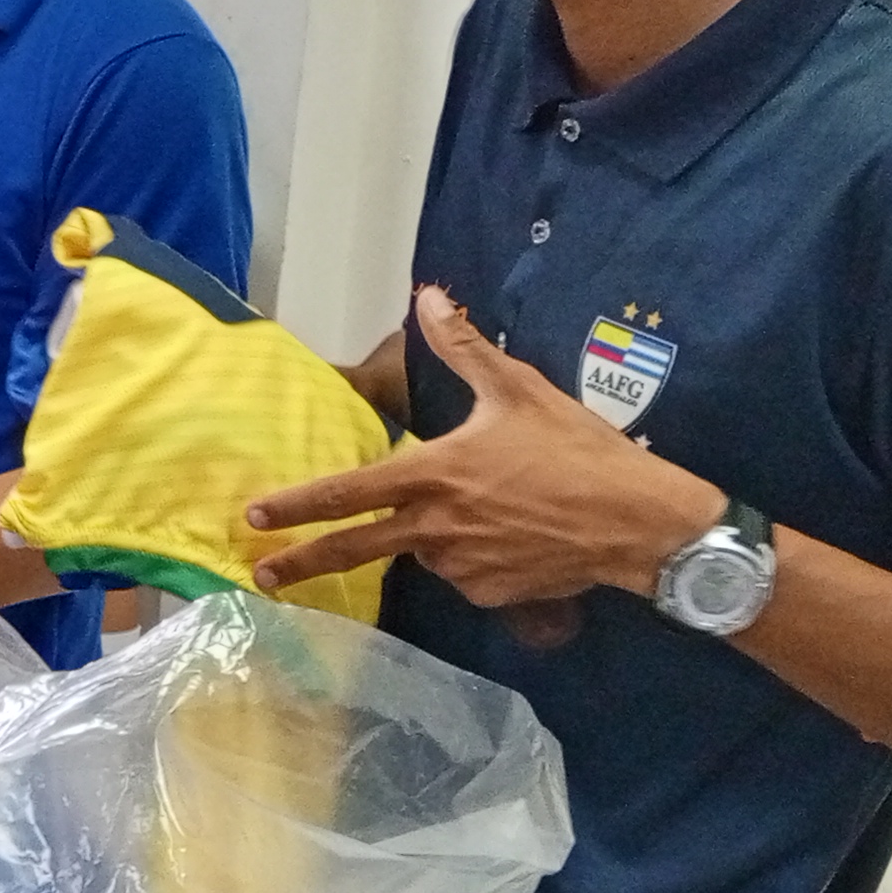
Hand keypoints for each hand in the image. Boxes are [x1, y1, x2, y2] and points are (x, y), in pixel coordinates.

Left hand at [245, 285, 721, 605]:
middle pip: (353, 549)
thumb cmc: (577, 451)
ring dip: (437, 536)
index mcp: (432, 475)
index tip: (254, 518)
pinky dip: (477, 557)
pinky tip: (517, 537)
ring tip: (499, 511)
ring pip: (427, 551)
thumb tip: (428, 296)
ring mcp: (460, 568)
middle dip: (302, 564)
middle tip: (262, 575)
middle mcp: (433, 528)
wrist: (638, 522)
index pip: (345, 493)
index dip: (295, 506)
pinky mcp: (489, 596)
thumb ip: (464, 347)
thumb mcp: (519, 389)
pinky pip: (467, 574)